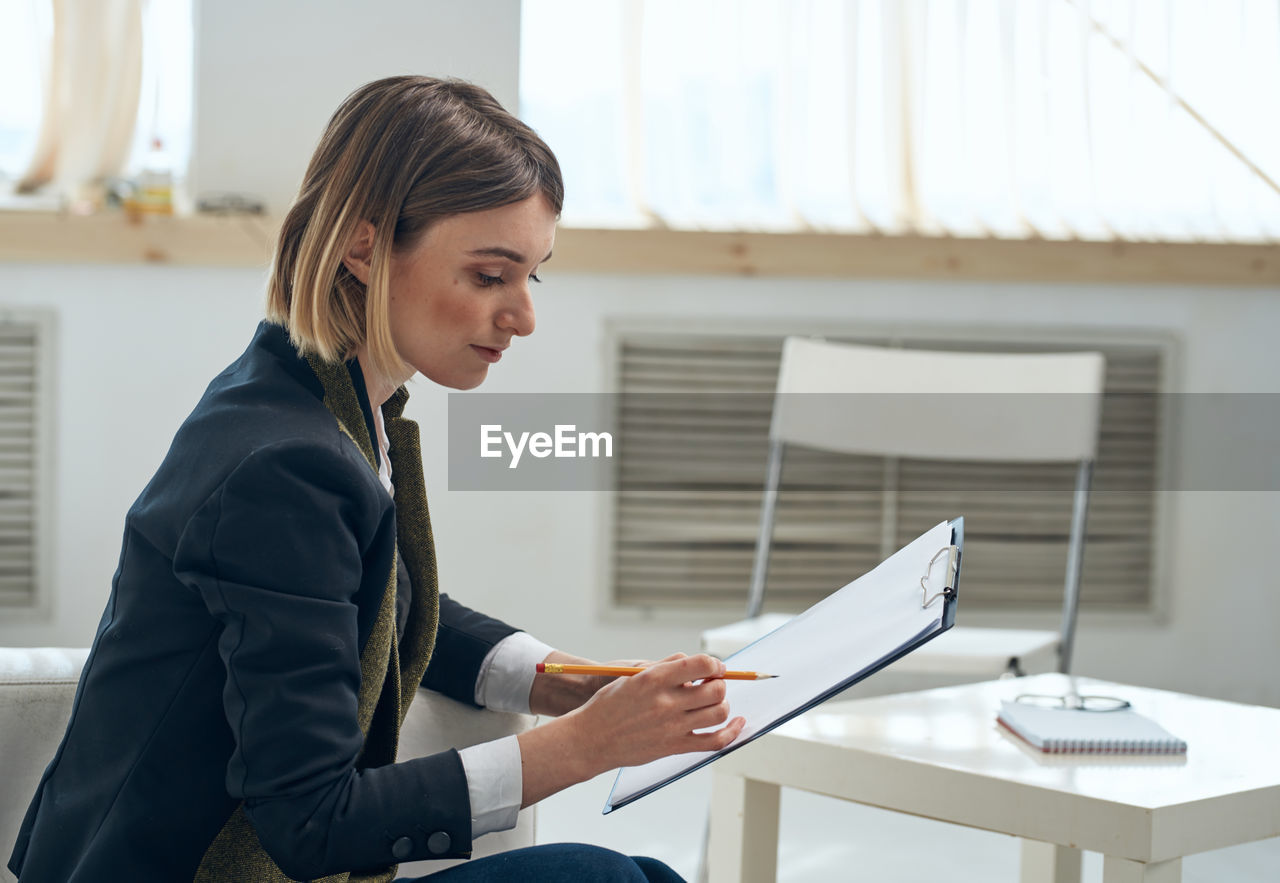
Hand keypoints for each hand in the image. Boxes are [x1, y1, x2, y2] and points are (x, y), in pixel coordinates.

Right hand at [518, 653, 746, 805]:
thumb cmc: (608, 705)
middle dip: (720, 684)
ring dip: (723, 705)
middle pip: (716, 689)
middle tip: (713, 685)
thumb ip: (664, 666)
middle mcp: (667, 702)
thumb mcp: (632, 675)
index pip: (701, 664)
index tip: (715, 667)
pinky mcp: (674, 747)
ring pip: (719, 713)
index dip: (715, 664)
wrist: (591, 739)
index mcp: (655, 679)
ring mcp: (673, 727)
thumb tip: (692, 662)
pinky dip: (732, 732)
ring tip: (715, 702)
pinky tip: (738, 724)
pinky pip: (714, 742)